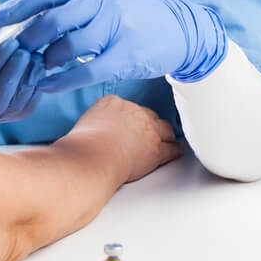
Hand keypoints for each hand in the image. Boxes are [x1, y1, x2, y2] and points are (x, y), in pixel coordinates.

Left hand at [0, 0, 226, 92]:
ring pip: (66, 48)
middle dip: (26, 40)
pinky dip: (61, 81)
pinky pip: (85, 71)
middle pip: (51, 21)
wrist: (181, 30)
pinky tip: (48, 86)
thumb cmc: (132, 16)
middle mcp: (104, 1)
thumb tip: (25, 19)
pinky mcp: (126, 55)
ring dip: (44, 62)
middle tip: (12, 53)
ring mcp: (117, 27)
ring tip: (34, 70)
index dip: (16, 8)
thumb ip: (70, 6)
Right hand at [0, 23, 44, 122]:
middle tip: (24, 52)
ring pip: (14, 107)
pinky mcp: (9, 115)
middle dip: (12, 76)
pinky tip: (37, 67)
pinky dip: (34, 87)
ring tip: (34, 56)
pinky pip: (26, 107)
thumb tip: (5, 41)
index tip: (9, 43)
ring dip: (27, 80)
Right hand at [62, 95, 182, 183]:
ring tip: (167, 138)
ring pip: (165, 129)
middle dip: (149, 124)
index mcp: (114, 103)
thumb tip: (92, 131)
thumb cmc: (83, 145)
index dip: (131, 117)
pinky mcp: (157, 150)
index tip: (129, 123)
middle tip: (148, 132)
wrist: (94, 157)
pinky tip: (177, 150)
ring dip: (165, 134)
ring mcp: (149, 131)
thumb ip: (94, 122)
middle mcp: (135, 112)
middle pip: (149, 115)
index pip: (128, 107)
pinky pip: (172, 149)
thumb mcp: (84, 123)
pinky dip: (176, 150)